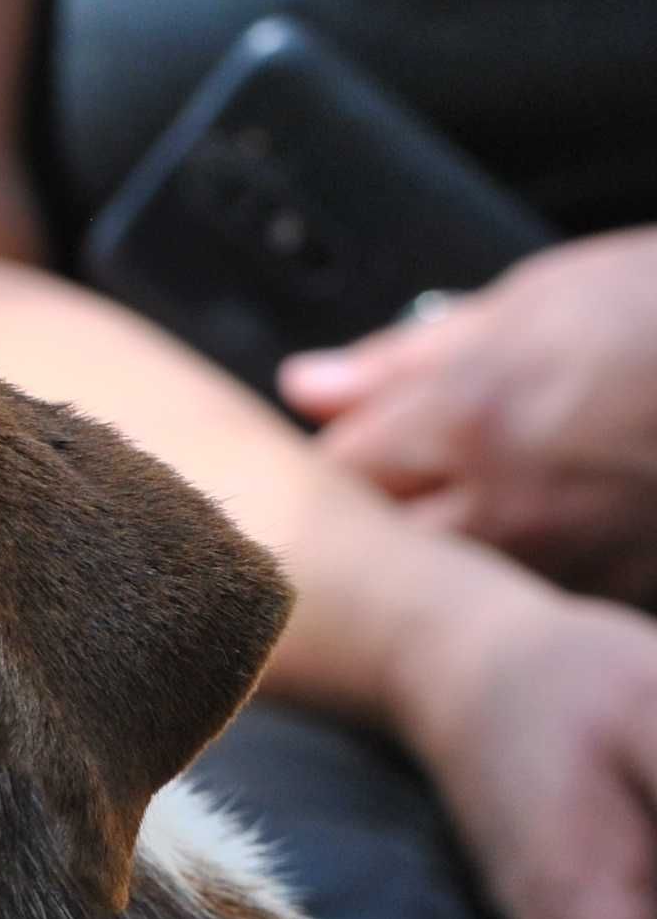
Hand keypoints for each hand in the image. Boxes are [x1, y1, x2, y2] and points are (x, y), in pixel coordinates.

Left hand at [282, 232, 656, 607]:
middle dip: (359, 542)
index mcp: (466, 418)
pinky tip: (534, 554)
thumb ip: (405, 357)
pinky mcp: (611, 603)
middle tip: (373, 515)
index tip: (331, 473)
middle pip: (372, 561)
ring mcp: (559, 568)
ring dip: (432, 578)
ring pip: (446, 603)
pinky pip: (528, 615)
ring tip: (467, 530)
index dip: (320, 480)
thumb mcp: (536, 303)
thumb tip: (307, 386)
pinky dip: (510, 595)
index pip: (332, 479)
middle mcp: (501, 508)